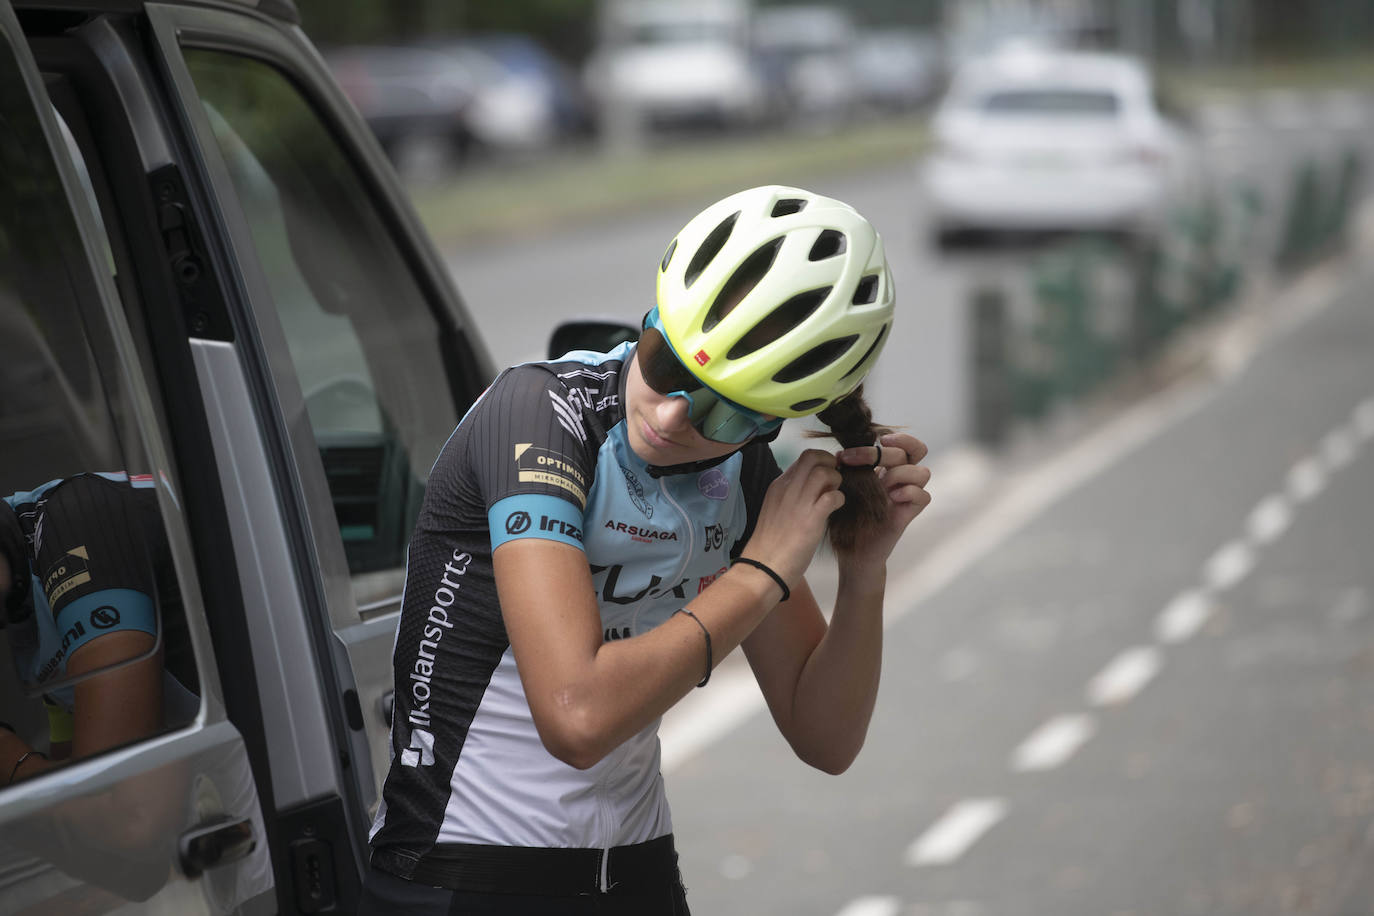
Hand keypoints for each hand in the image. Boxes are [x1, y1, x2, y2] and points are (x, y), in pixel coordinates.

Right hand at [742, 448, 844, 585]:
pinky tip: (835, 509)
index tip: (826, 476)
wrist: (763, 567)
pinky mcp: (810, 520)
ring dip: (836, 481)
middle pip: (813, 456)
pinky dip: (839, 499)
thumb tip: (811, 486)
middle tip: (833, 482)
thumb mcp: (776, 509)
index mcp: (778, 485)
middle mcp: (787, 489)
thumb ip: (791, 495)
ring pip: (824, 472)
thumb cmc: (771, 543)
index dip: (820, 462)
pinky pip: (832, 496)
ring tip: (833, 495)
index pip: (803, 458)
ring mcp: (798, 503)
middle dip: (830, 464)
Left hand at [834, 432, 931, 569]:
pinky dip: (908, 492)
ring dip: (898, 474)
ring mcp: (907, 496)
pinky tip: (890, 498)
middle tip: (854, 459)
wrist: (851, 550)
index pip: (907, 444)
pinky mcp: (909, 514)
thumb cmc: (846, 517)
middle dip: (883, 453)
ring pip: (922, 472)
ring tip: (878, 485)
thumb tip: (840, 452)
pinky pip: (923, 496)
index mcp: (889, 468)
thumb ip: (850, 467)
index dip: (900, 437)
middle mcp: (902, 479)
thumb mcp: (846, 486)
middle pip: (912, 452)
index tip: (877, 439)